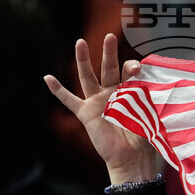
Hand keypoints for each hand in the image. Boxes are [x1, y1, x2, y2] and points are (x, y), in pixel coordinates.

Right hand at [45, 34, 158, 184]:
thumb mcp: (148, 111)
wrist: (131, 157)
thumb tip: (144, 78)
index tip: (136, 69)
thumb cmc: (143, 136)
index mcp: (129, 91)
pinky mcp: (85, 114)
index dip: (131, 67)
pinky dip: (58, 90)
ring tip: (80, 43)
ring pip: (87, 77)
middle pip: (108, 68)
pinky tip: (47, 78)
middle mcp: (111, 93)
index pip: (128, 71)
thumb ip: (145, 94)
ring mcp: (97, 102)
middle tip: (109, 37)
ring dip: (83, 60)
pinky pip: (69, 100)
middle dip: (109, 53)